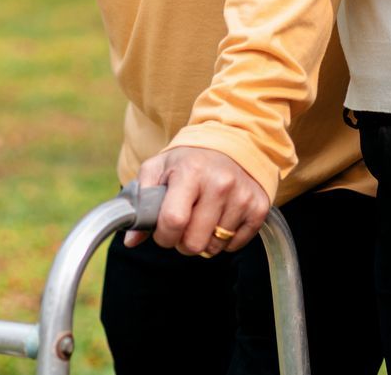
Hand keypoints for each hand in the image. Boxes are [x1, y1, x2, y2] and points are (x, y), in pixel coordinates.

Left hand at [123, 146, 268, 256]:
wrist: (232, 143)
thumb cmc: (189, 160)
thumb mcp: (159, 169)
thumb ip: (141, 202)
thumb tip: (131, 240)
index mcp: (191, 172)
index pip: (173, 221)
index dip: (163, 236)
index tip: (163, 231)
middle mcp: (220, 183)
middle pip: (194, 242)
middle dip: (182, 243)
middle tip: (183, 226)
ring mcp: (242, 196)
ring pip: (214, 247)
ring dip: (204, 241)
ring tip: (202, 219)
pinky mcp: (259, 208)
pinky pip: (236, 245)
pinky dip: (225, 240)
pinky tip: (221, 219)